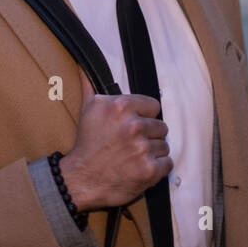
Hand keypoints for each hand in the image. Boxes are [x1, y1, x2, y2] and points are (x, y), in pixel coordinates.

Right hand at [58, 71, 171, 211]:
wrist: (80, 179)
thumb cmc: (86, 144)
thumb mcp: (88, 109)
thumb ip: (92, 86)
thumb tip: (84, 67)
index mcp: (120, 107)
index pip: (154, 106)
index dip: (144, 116)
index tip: (134, 125)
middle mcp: (133, 125)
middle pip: (161, 126)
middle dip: (149, 135)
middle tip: (133, 144)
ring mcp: (142, 149)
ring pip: (164, 145)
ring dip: (153, 152)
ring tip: (135, 157)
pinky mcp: (149, 170)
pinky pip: (167, 164)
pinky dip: (158, 168)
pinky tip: (142, 168)